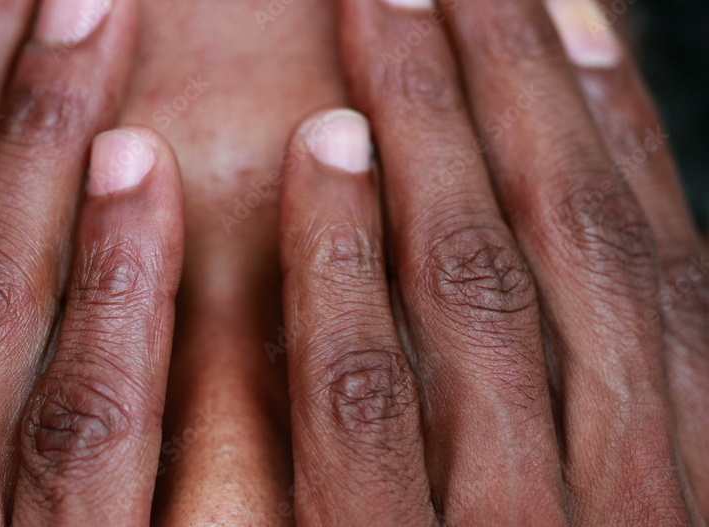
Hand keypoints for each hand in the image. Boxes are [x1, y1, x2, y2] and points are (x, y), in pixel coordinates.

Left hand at [277, 0, 708, 523]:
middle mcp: (623, 485)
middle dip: (512, 81)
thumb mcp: (609, 515)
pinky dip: (342, 257)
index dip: (616, 127)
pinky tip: (319, 152)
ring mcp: (516, 520)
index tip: (573, 24)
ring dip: (426, 124)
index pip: (650, 265)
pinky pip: (360, 391)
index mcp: (681, 476)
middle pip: (568, 232)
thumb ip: (597, 415)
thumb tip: (569, 267)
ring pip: (473, 281)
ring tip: (381, 11)